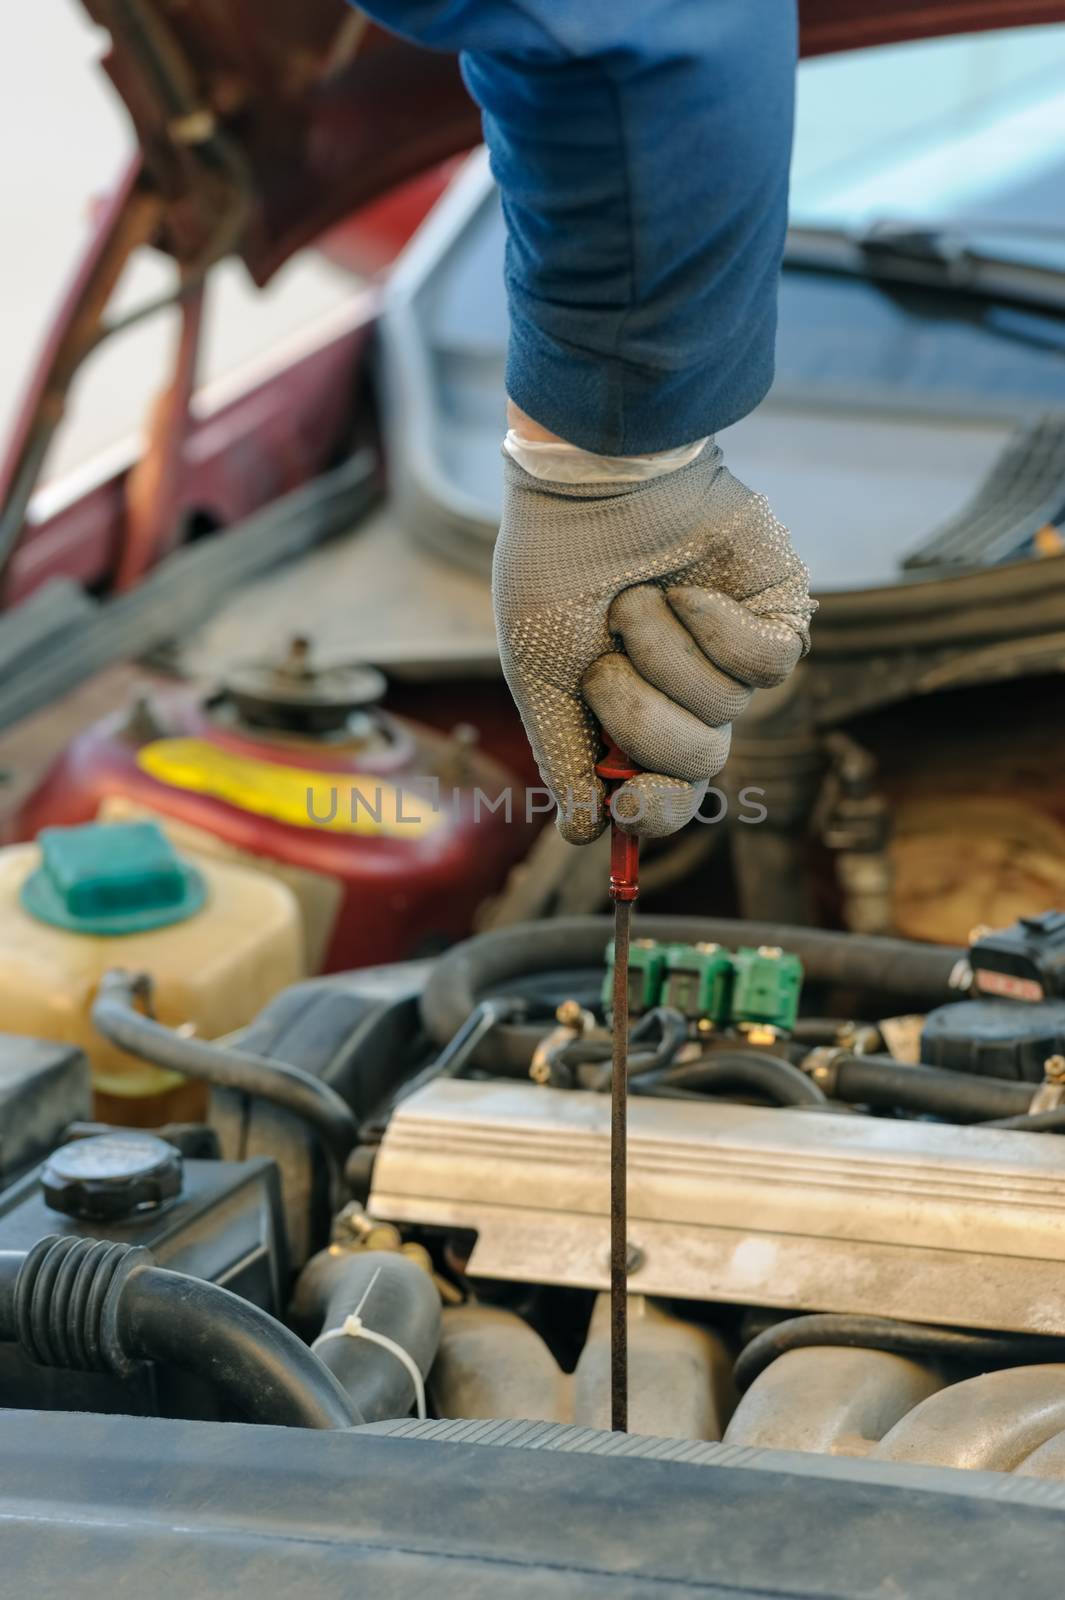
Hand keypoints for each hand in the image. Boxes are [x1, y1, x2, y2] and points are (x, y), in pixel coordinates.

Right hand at [493, 440, 813, 841]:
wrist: (592, 482)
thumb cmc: (555, 568)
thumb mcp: (538, 674)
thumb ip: (564, 756)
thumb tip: (585, 834)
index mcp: (633, 717)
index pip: (663, 798)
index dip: (653, 814)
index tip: (627, 805)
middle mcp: (688, 697)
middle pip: (696, 766)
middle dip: (642, 717)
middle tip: (606, 662)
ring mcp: (735, 660)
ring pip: (724, 712)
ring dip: (665, 655)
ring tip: (638, 600)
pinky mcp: (777, 618)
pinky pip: (766, 666)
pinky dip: (717, 630)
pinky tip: (689, 591)